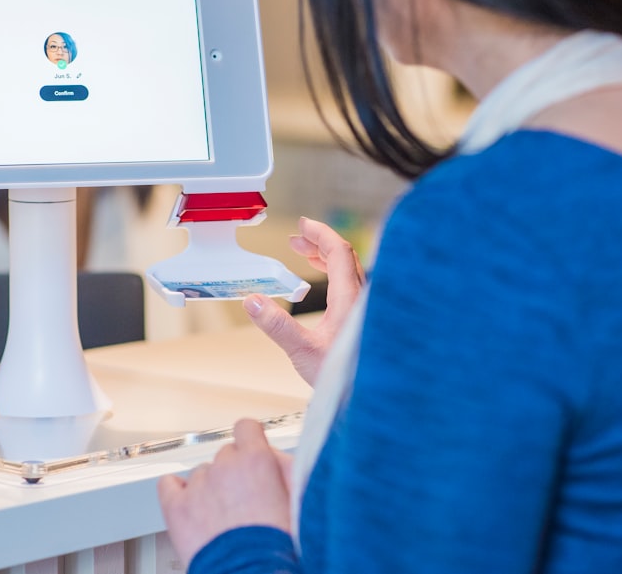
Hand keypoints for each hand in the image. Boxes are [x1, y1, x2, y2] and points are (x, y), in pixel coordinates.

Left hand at [158, 419, 293, 565]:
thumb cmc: (280, 549)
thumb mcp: (300, 500)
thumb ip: (288, 470)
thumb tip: (275, 457)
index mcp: (256, 461)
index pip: (246, 428)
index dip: (250, 440)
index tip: (251, 451)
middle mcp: (225, 468)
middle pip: (225, 454)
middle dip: (234, 472)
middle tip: (244, 498)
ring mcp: (198, 487)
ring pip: (201, 473)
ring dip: (210, 487)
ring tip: (222, 515)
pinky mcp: (177, 508)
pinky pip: (169, 484)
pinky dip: (177, 491)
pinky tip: (190, 504)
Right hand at [244, 217, 364, 384]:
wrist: (368, 398)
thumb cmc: (343, 377)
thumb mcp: (302, 350)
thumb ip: (276, 325)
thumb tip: (253, 301)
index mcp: (350, 298)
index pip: (338, 251)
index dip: (320, 233)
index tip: (303, 224)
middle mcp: (361, 299)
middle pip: (344, 258)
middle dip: (318, 244)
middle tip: (296, 239)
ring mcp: (364, 309)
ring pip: (348, 271)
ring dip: (325, 258)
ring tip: (303, 254)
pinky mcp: (362, 320)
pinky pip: (350, 285)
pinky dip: (333, 275)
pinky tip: (321, 285)